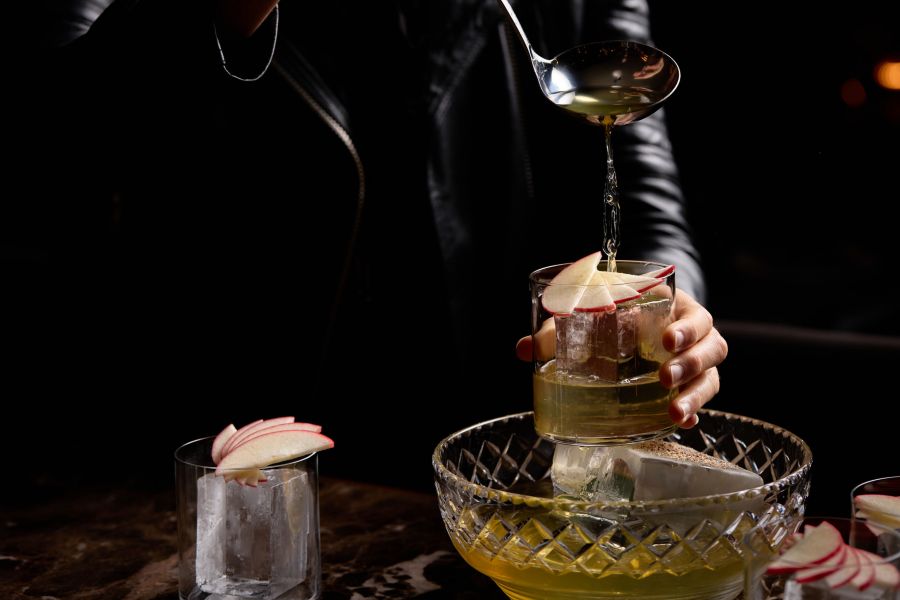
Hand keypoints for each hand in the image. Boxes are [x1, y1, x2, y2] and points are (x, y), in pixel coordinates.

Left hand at [515, 288, 727, 428]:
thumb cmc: (612, 312)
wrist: (628, 320)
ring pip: (711, 376)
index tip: (665, 340)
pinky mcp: (688, 385)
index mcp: (674, 307)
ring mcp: (693, 362)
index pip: (694, 315)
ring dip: (695, 394)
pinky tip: (682, 424)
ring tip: (675, 412)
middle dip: (691, 362)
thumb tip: (524, 350)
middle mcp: (692, 334)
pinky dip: (694, 413)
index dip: (687, 328)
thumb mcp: (589, 314)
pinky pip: (700, 400)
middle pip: (712, 346)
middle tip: (664, 377)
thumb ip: (557, 330)